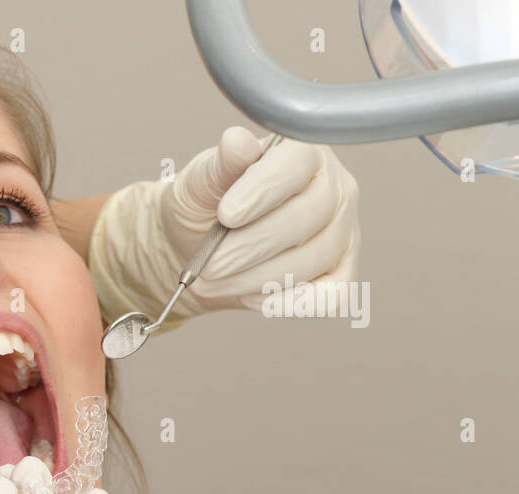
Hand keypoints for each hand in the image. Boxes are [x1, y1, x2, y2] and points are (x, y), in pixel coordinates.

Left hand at [88, 125, 360, 329]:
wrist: (199, 250)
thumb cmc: (205, 208)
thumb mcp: (198, 184)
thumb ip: (219, 166)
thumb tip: (236, 142)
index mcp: (303, 153)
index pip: (296, 165)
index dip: (261, 192)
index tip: (226, 215)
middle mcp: (334, 188)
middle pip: (307, 218)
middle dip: (250, 248)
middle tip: (209, 266)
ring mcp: (343, 231)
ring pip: (315, 260)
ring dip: (258, 279)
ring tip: (217, 282)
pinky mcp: (341, 272)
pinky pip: (330, 296)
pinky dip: (290, 303)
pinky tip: (255, 298)